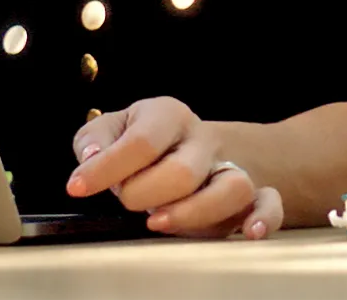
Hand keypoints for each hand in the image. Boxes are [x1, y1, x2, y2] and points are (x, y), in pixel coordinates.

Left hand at [68, 96, 283, 238]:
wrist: (194, 144)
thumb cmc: (143, 141)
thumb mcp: (112, 128)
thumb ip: (94, 141)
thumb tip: (91, 160)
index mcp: (166, 114)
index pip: (139, 142)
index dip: (105, 170)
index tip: (77, 188)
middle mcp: (202, 138)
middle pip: (182, 171)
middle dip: (144, 194)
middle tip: (126, 200)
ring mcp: (231, 165)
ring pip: (231, 188)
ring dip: (193, 213)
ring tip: (159, 222)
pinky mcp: (252, 193)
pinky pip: (269, 203)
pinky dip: (264, 218)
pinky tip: (249, 232)